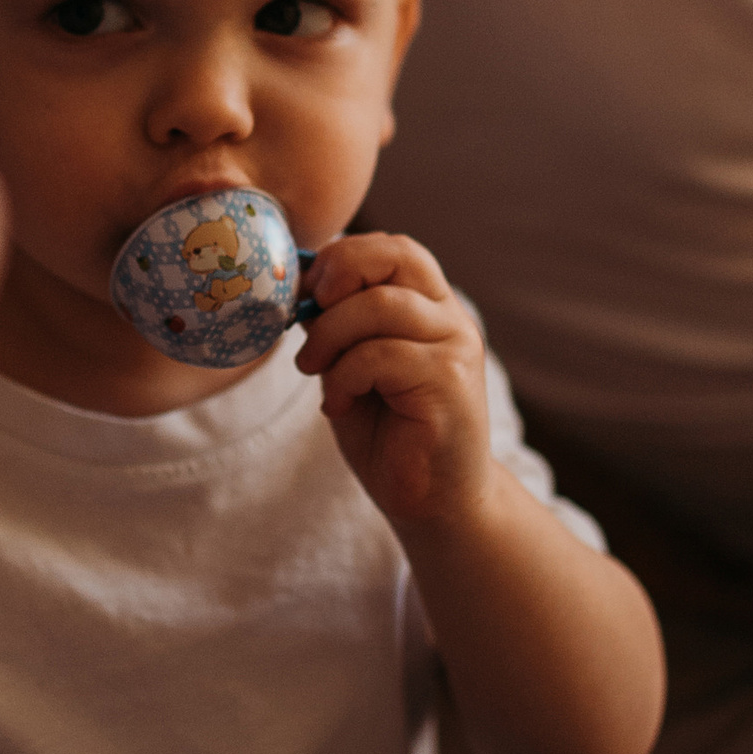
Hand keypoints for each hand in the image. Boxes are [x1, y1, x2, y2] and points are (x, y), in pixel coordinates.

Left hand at [295, 231, 492, 526]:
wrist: (435, 503)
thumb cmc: (391, 436)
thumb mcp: (351, 369)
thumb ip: (336, 328)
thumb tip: (296, 286)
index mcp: (430, 308)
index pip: (394, 249)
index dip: (343, 257)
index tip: (306, 294)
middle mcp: (450, 318)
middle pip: (398, 256)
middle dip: (339, 273)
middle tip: (306, 312)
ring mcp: (456, 347)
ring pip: (382, 305)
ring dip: (330, 335)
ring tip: (312, 369)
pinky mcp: (450, 381)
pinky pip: (381, 355)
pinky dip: (344, 376)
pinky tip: (337, 406)